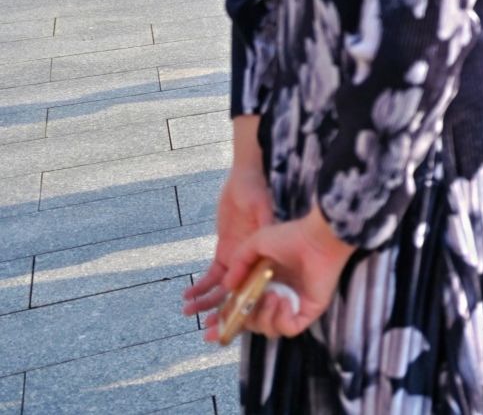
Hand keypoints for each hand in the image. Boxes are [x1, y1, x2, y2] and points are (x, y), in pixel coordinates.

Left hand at [184, 160, 272, 321]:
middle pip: (238, 293)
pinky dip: (200, 286)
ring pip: (222, 288)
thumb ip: (265, 220)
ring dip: (206, 302)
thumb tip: (269, 238)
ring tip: (188, 312)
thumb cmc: (256, 190)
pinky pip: (211, 275)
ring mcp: (237, 259)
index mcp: (264, 255)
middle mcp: (252, 262)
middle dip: (222, 311)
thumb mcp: (262, 205)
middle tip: (206, 329)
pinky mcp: (224, 252)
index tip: (231, 321)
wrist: (243, 178)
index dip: (244, 304)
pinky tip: (187, 295)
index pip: (255, 286)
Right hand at [202, 205, 354, 342]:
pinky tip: (284, 300)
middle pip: (251, 324)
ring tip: (272, 295)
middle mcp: (277, 297)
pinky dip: (281, 319)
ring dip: (263, 316)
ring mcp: (293, 306)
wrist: (317, 238)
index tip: (206, 328)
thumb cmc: (290, 237)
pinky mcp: (308, 312)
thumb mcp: (255, 244)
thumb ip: (237, 263)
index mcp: (264, 284)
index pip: (241, 309)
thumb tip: (226, 286)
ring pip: (268, 330)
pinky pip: (288, 329)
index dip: (224, 320)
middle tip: (226, 323)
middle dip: (234, 327)